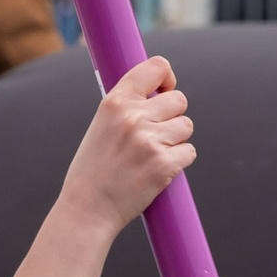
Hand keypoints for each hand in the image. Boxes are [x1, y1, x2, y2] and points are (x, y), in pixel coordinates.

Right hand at [61, 56, 195, 229]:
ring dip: (176, 141)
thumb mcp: (100, 126)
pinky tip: (158, 171)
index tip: (165, 90)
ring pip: (186, 126)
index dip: (167, 78)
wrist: (87, 209)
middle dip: (172, 116)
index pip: (156, 67)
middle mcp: (133, 117)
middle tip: (156, 135)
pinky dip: (179, 162)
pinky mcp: (164, 165)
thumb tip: (157, 92)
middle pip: (179, 100)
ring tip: (152, 156)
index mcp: (115, 102)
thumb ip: (126, 108)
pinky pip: (189, 152)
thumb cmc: (92, 170)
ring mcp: (150, 141)